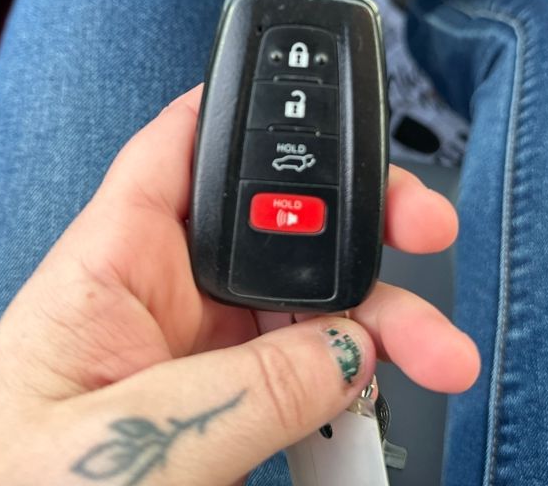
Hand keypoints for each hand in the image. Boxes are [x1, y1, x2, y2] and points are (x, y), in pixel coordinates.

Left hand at [0, 86, 478, 485]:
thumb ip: (245, 392)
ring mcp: (198, 341)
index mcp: (114, 258)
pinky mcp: (221, 394)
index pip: (184, 143)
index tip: (334, 107)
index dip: (256, 107)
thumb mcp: (130, 439)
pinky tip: (381, 386)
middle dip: (356, 219)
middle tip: (422, 232)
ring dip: (375, 312)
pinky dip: (352, 370)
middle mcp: (163, 286)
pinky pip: (304, 360)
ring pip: (306, 293)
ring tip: (433, 351)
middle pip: (273, 219)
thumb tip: (349, 350)